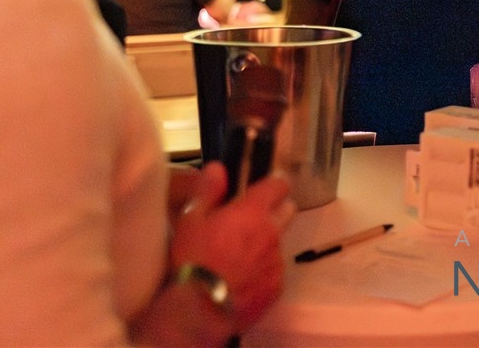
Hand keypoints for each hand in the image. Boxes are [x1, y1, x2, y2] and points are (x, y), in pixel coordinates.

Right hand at [169, 162, 292, 331]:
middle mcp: (273, 232)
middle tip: (251, 221)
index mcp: (254, 212)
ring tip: (239, 257)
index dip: (273, 183)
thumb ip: (208, 191)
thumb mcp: (191, 221)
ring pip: (279, 243)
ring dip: (266, 244)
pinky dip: (263, 271)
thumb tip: (218, 168)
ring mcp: (277, 260)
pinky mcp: (277, 286)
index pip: (279, 184)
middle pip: (288, 210)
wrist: (199, 310)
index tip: (263, 188)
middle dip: (275, 211)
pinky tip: (242, 279)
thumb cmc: (192, 261)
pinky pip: (275, 271)